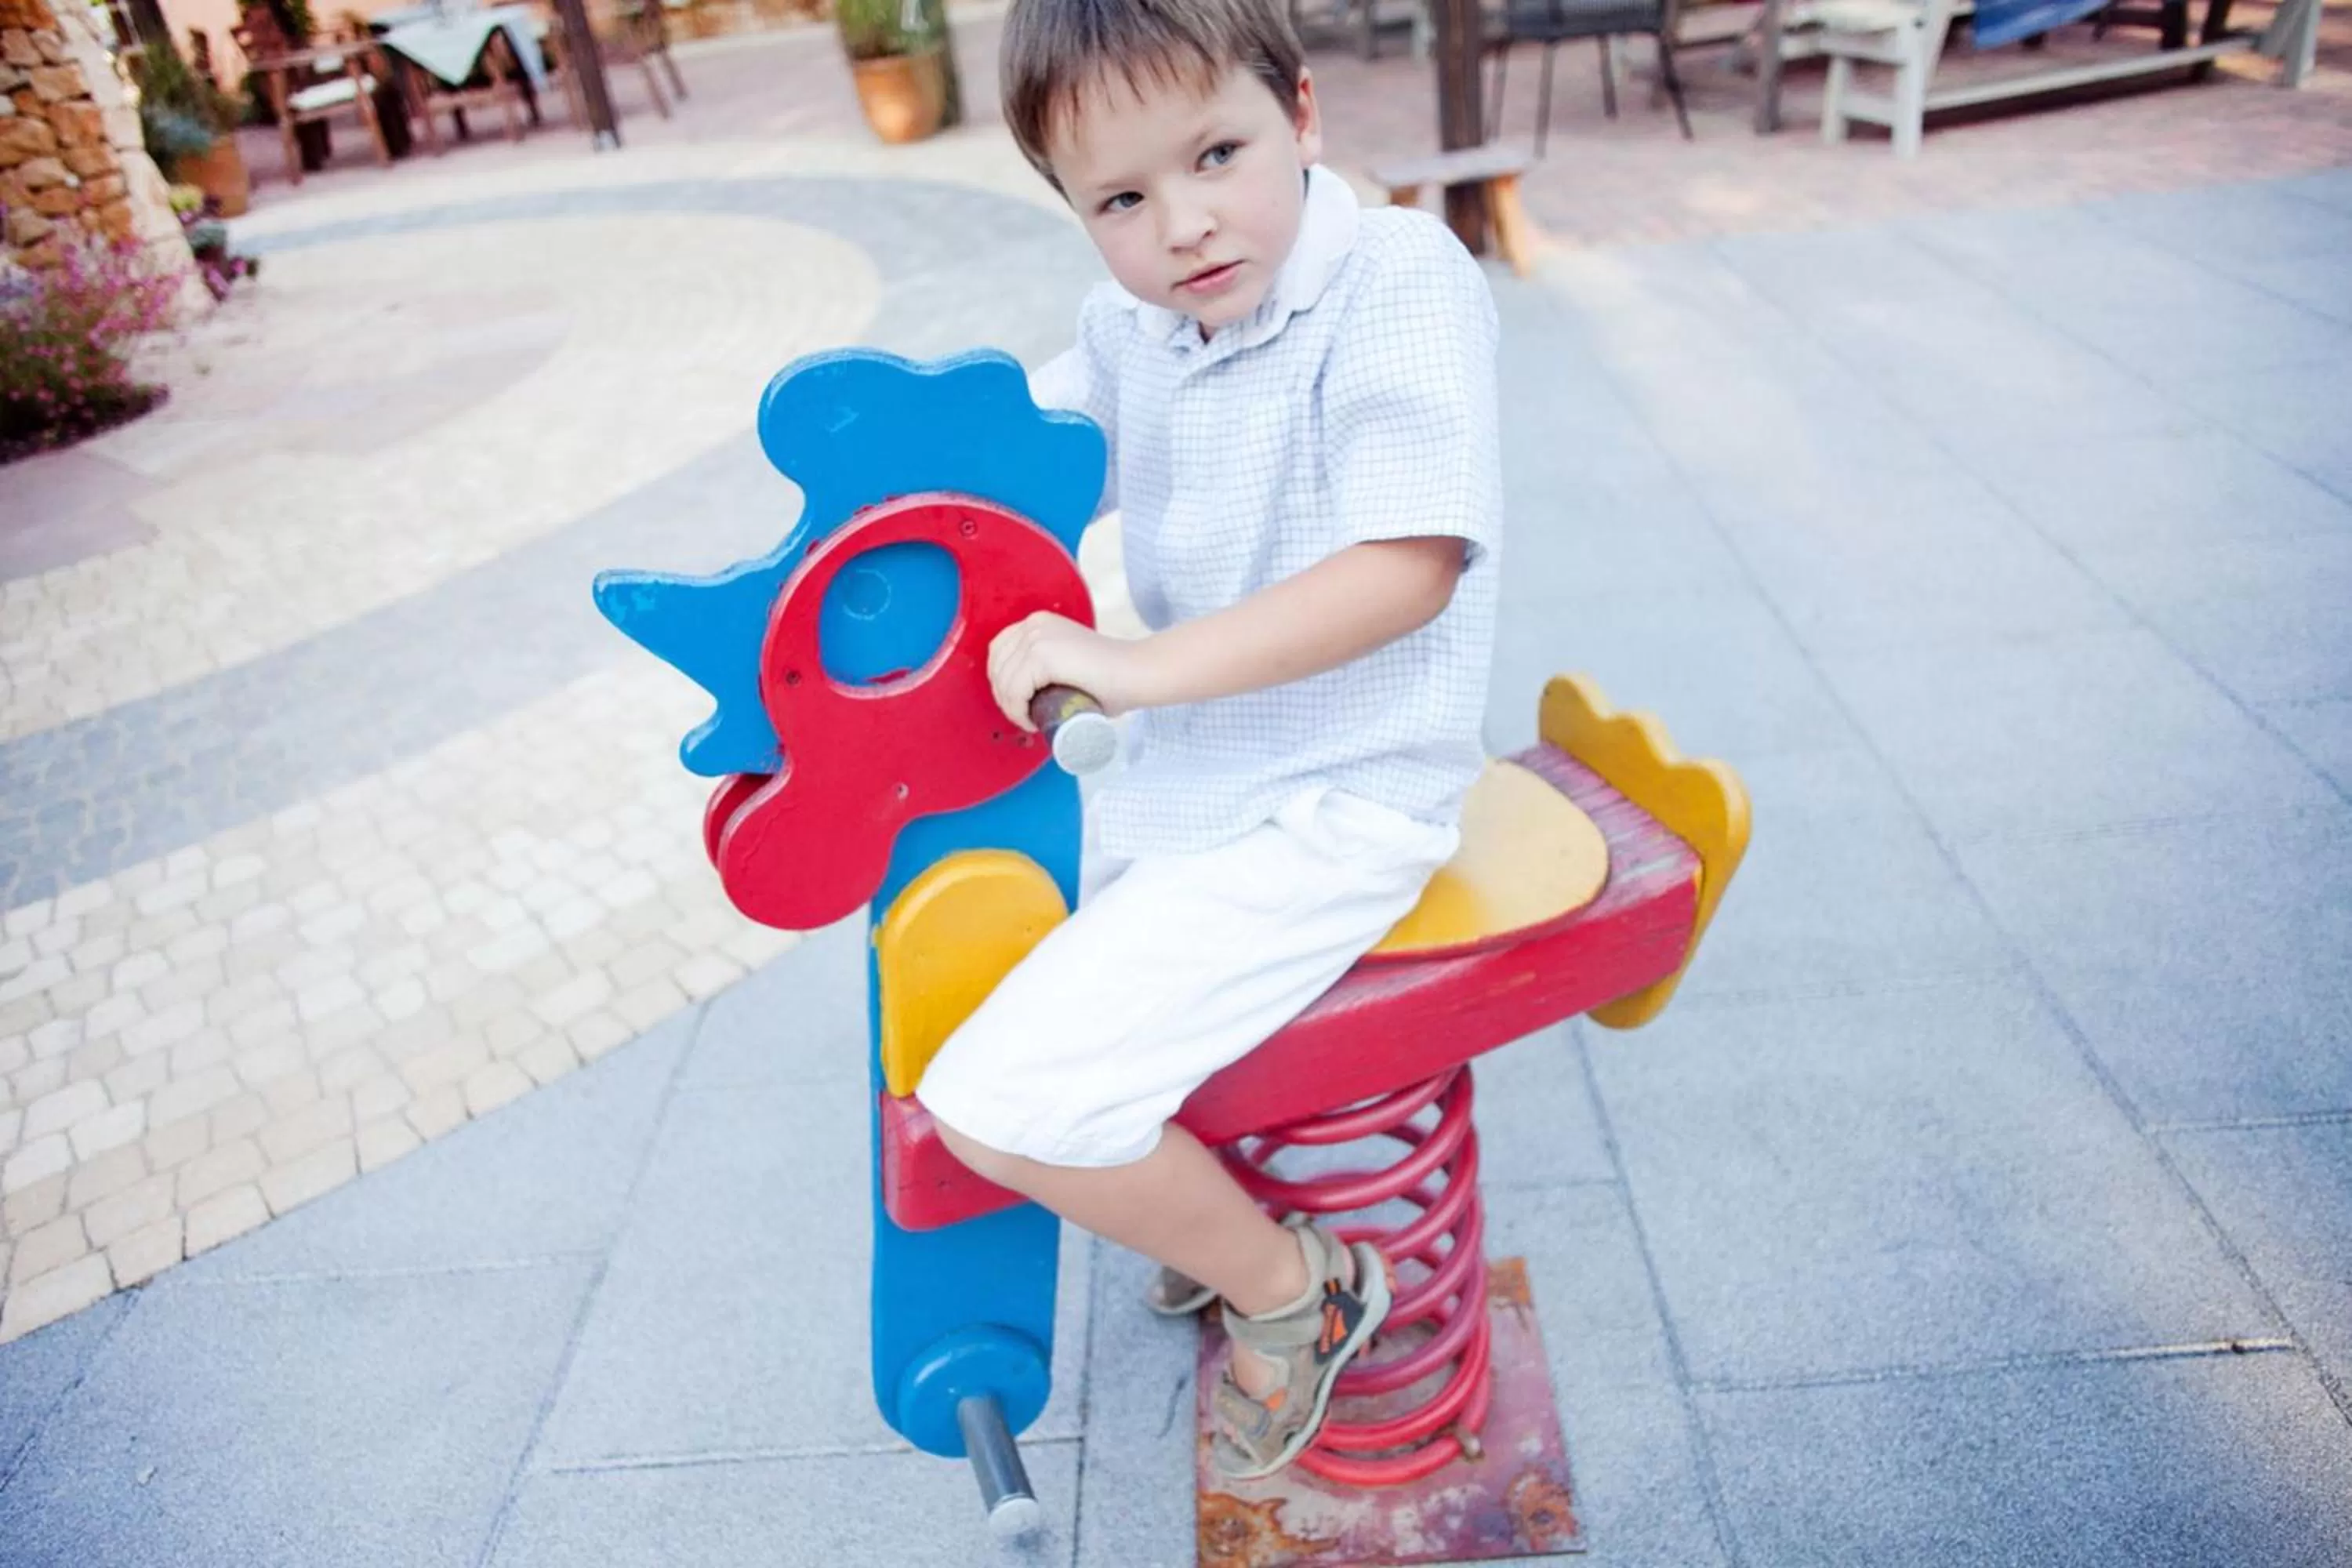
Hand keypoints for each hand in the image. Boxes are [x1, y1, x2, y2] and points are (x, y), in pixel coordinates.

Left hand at [987, 613, 1152, 730]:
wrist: (1138, 673)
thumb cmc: (1112, 679)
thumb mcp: (1069, 662)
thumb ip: (1049, 668)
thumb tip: (1029, 694)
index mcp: (1038, 623)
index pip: (999, 653)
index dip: (1003, 683)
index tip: (1020, 705)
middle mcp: (1033, 624)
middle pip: (997, 667)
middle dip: (1004, 698)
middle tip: (1026, 717)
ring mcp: (1037, 637)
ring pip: (1004, 682)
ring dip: (1011, 708)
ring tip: (1031, 721)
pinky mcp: (1042, 655)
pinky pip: (1014, 690)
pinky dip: (1017, 711)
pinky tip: (1031, 721)